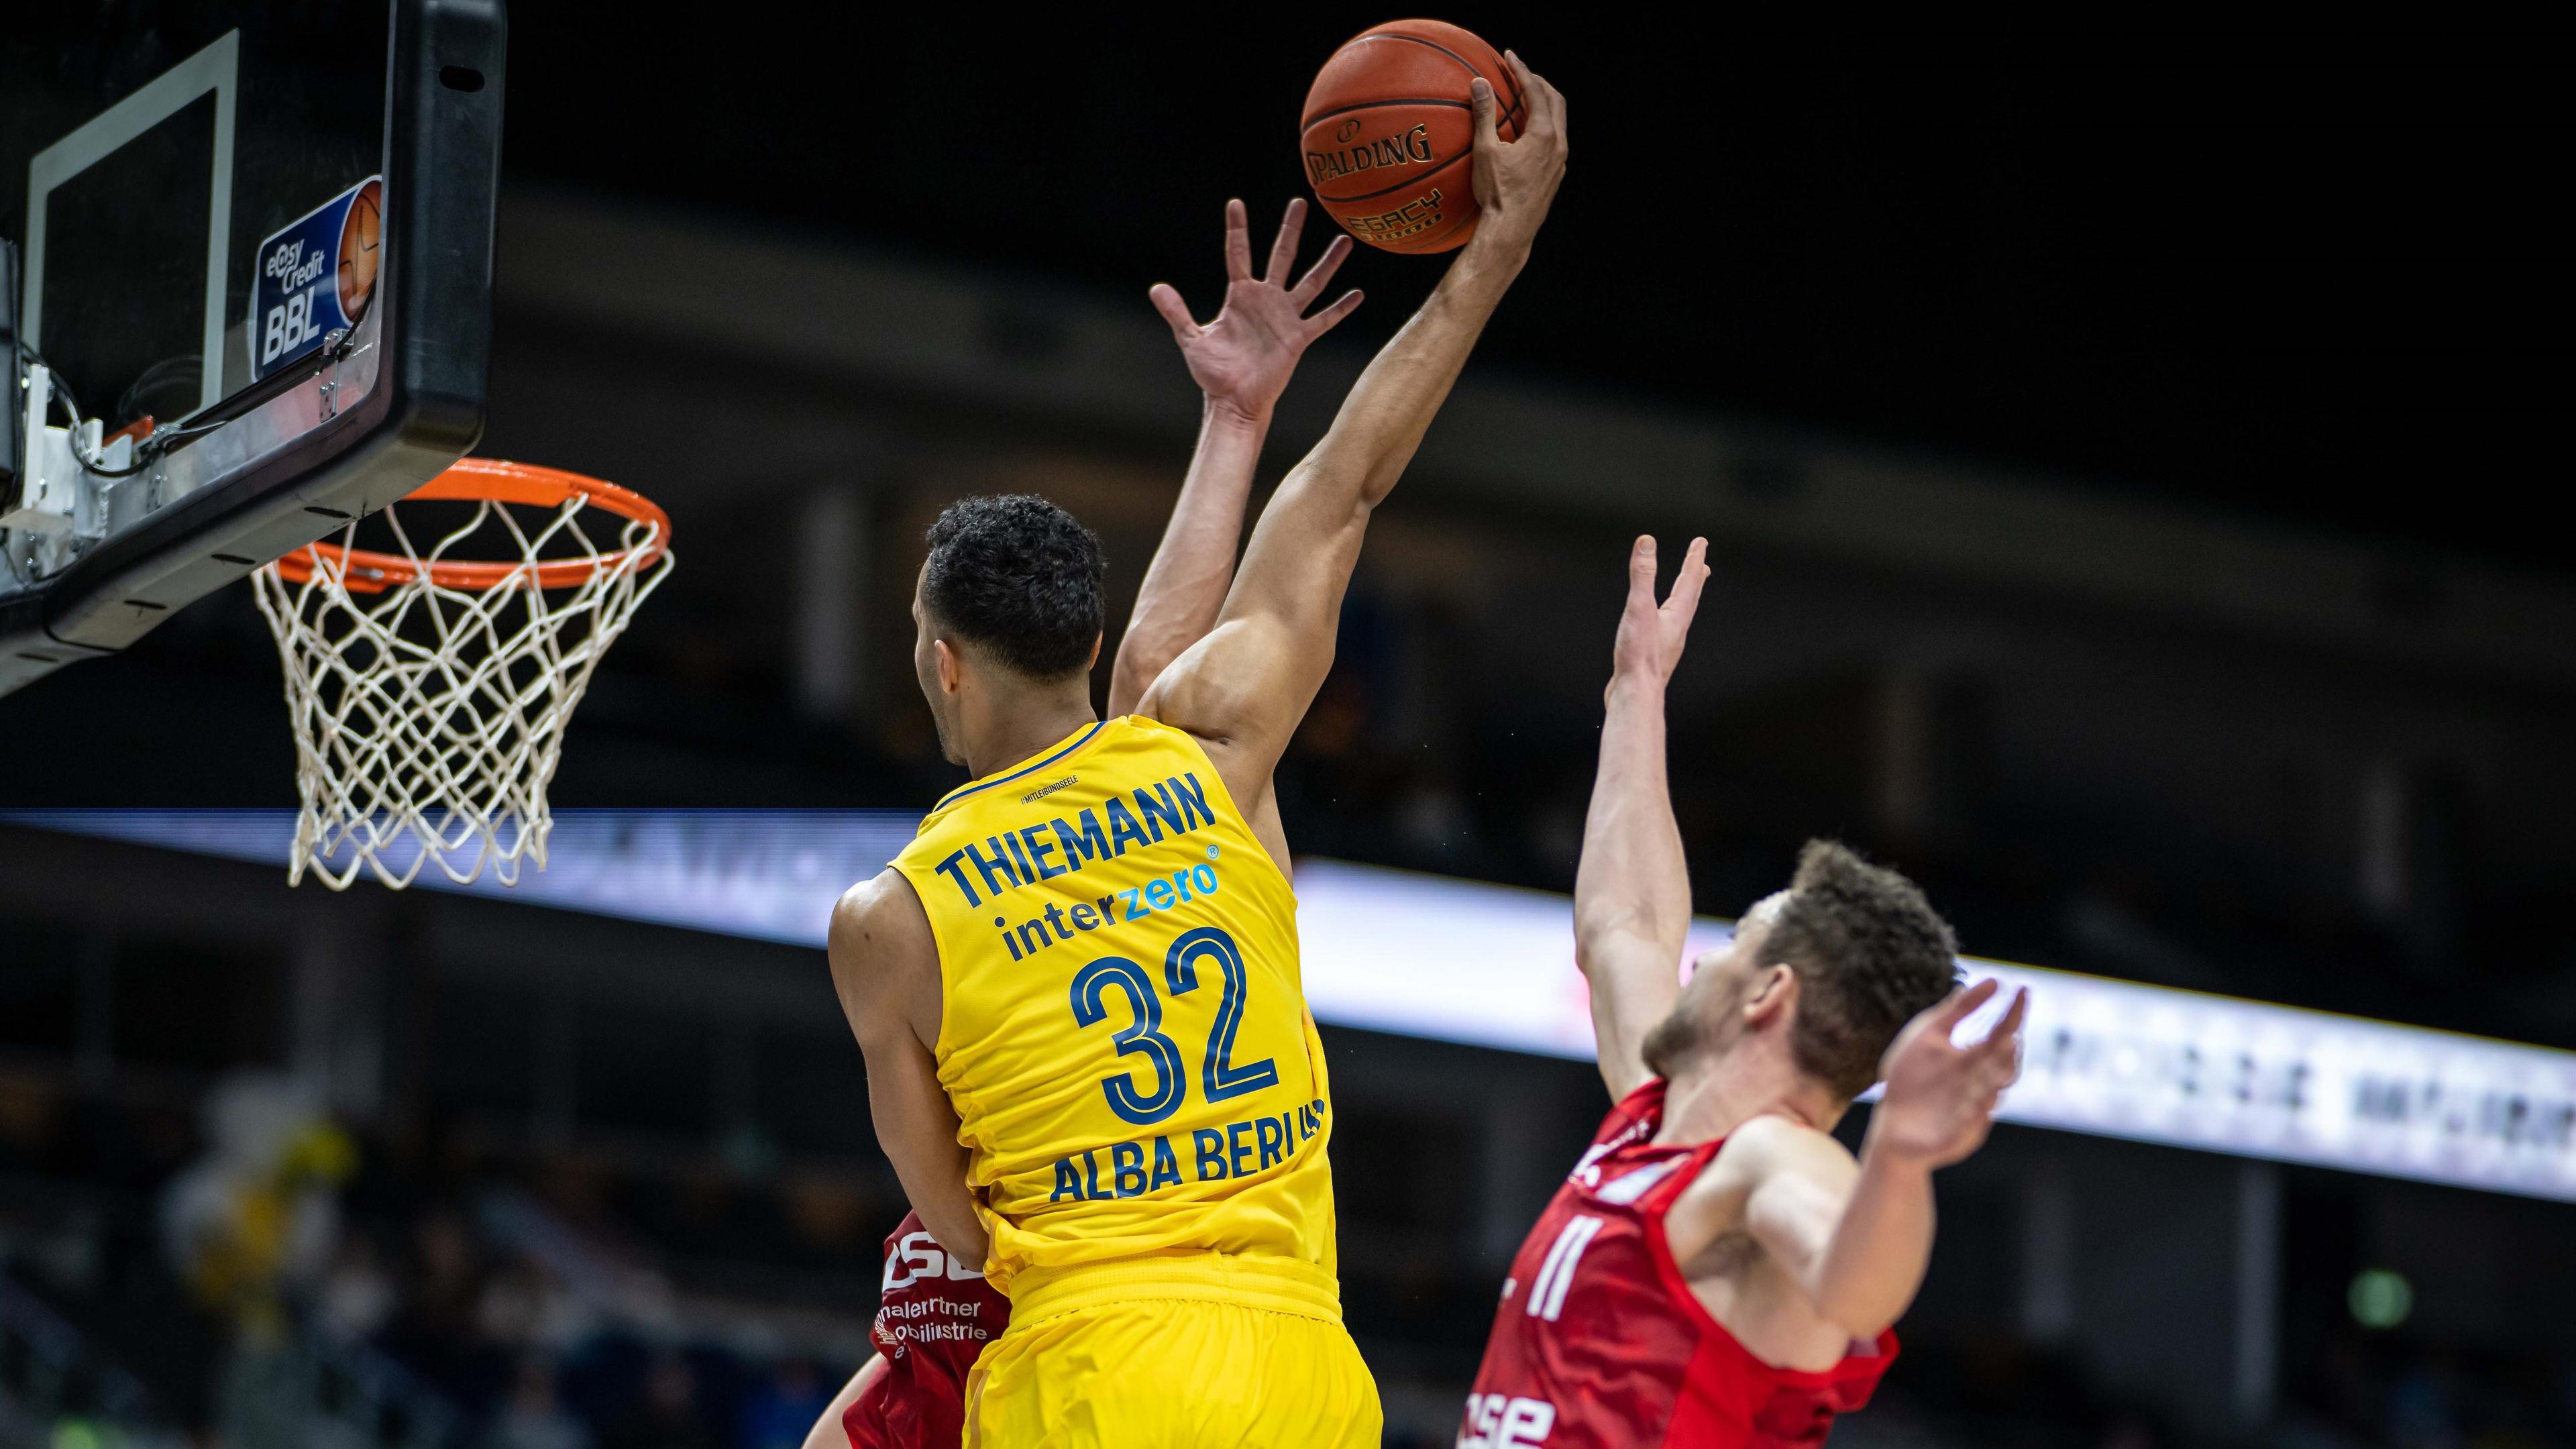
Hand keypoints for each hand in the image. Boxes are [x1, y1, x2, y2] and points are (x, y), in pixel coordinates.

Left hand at [1149, 199, 1362, 425]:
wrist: (1233, 401)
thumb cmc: (1213, 373)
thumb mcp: (1191, 339)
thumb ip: (1177, 313)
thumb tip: (1156, 288)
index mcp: (1240, 296)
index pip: (1239, 254)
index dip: (1237, 229)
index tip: (1236, 203)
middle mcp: (1266, 300)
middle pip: (1282, 256)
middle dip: (1290, 229)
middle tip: (1300, 202)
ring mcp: (1285, 317)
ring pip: (1311, 281)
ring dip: (1328, 262)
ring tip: (1345, 239)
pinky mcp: (1298, 338)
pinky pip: (1323, 319)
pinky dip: (1340, 308)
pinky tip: (1357, 293)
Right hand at [1467, 52, 1568, 255]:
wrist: (1511, 231)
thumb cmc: (1496, 194)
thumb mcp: (1485, 151)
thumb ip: (1483, 115)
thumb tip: (1479, 83)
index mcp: (1544, 135)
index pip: (1536, 91)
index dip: (1522, 70)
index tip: (1509, 57)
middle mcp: (1559, 145)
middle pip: (1556, 101)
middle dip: (1539, 83)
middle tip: (1520, 75)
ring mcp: (1560, 162)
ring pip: (1558, 122)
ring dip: (1544, 104)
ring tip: (1524, 99)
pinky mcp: (1556, 175)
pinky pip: (1555, 140)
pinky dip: (1543, 125)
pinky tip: (1525, 132)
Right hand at [1611, 535, 1708, 686]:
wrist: (1635, 695)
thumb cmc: (1639, 656)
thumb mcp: (1639, 608)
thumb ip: (1643, 575)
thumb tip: (1647, 542)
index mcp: (1676, 616)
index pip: (1689, 581)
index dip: (1693, 560)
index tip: (1701, 543)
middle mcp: (1676, 630)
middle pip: (1689, 598)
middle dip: (1694, 579)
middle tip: (1703, 566)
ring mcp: (1666, 645)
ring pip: (1678, 615)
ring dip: (1682, 599)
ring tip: (1683, 593)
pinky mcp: (1653, 657)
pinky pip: (1663, 629)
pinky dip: (1664, 618)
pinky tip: (1655, 625)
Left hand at [1867, 980, 2027, 1168]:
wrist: (1892, 1125)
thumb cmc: (1913, 1077)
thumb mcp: (1929, 1035)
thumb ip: (1959, 1009)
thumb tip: (1994, 980)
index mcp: (1974, 1059)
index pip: (2001, 1033)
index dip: (2013, 1012)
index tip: (2022, 989)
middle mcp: (1979, 1084)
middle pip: (2003, 1067)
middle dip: (2005, 1054)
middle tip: (2004, 1037)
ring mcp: (1971, 1113)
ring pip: (1989, 1097)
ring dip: (1988, 1084)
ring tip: (1986, 1070)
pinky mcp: (1956, 1137)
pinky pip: (1966, 1129)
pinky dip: (1968, 1119)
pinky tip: (1967, 1106)